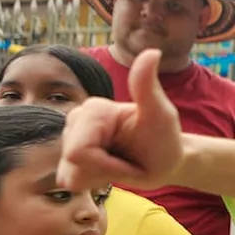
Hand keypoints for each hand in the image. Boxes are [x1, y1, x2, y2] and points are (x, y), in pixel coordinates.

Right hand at [57, 50, 183, 190]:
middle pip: (73, 163)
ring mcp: (69, 139)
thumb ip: (147, 86)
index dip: (110, 165)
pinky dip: (94, 182)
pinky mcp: (69, 157)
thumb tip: (152, 52)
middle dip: (107, 171)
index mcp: (93, 109)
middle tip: (129, 163)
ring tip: (121, 165)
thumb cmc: (165, 137)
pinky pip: (70, 180)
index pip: (80, 152)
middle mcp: (75, 120)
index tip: (133, 159)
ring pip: (70, 174)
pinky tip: (110, 171)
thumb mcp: (161, 114)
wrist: (165, 160)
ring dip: (101, 177)